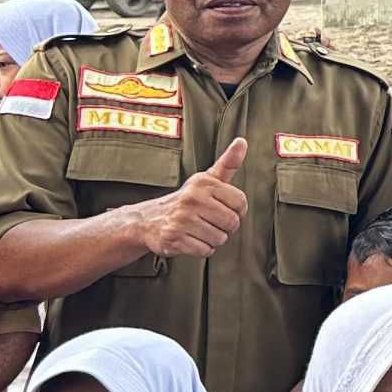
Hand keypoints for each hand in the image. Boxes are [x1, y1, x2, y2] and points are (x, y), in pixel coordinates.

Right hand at [134, 138, 249, 258]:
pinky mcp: (174, 238)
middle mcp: (192, 199)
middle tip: (209, 221)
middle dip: (224, 227)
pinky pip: (205, 250)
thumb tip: (242, 141)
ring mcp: (181, 219)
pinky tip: (191, 239)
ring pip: (219, 239)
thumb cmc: (187, 199)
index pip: (241, 203)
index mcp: (204, 183)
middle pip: (232, 223)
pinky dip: (201, 249)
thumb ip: (228, 163)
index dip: (237, 211)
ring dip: (212, 239)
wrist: (149, 219)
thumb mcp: (207, 179)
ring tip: (198, 230)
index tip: (223, 209)